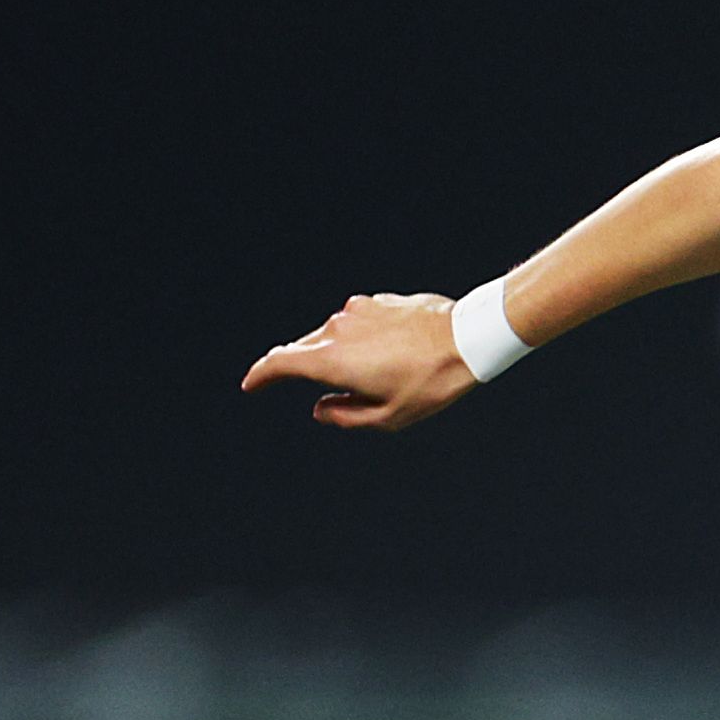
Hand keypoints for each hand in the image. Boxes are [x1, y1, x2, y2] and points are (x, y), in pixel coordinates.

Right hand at [239, 292, 473, 431]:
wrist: (468, 338)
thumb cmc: (431, 383)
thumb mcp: (390, 417)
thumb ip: (347, 417)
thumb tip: (320, 409)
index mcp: (332, 360)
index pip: (278, 363)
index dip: (260, 375)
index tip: (251, 385)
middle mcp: (336, 329)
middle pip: (302, 349)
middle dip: (300, 368)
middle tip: (312, 386)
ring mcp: (356, 310)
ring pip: (331, 334)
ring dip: (336, 353)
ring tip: (368, 375)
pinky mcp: (377, 301)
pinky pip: (357, 323)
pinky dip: (359, 338)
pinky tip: (387, 351)